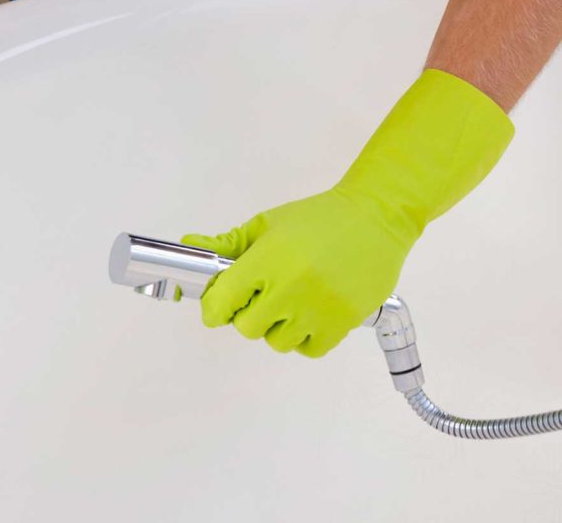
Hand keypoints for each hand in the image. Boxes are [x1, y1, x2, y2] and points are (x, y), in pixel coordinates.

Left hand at [184, 69, 512, 357]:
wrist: (377, 217)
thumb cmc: (319, 219)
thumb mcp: (266, 224)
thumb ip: (227, 243)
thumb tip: (190, 246)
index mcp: (267, 261)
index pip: (222, 304)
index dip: (215, 307)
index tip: (219, 304)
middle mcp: (291, 288)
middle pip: (247, 328)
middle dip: (248, 314)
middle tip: (261, 296)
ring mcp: (319, 309)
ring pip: (277, 342)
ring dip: (277, 327)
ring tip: (290, 301)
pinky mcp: (344, 323)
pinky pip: (308, 351)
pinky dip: (304, 338)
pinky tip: (309, 314)